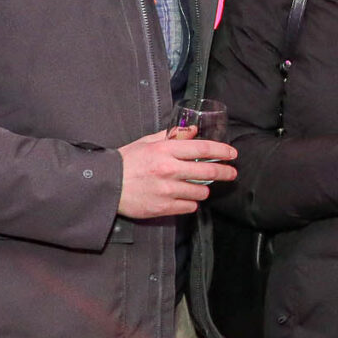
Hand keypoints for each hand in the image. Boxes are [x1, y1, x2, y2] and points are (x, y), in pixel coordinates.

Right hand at [118, 128, 233, 218]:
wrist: (105, 185)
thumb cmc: (126, 162)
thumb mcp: (147, 143)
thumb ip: (172, 136)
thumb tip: (193, 130)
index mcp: (165, 151)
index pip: (203, 150)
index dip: (222, 152)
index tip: (232, 155)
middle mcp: (169, 170)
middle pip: (209, 173)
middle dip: (225, 173)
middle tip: (231, 173)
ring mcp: (167, 190)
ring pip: (201, 192)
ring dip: (202, 189)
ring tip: (194, 186)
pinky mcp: (164, 207)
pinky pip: (190, 207)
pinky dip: (189, 202)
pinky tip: (182, 197)